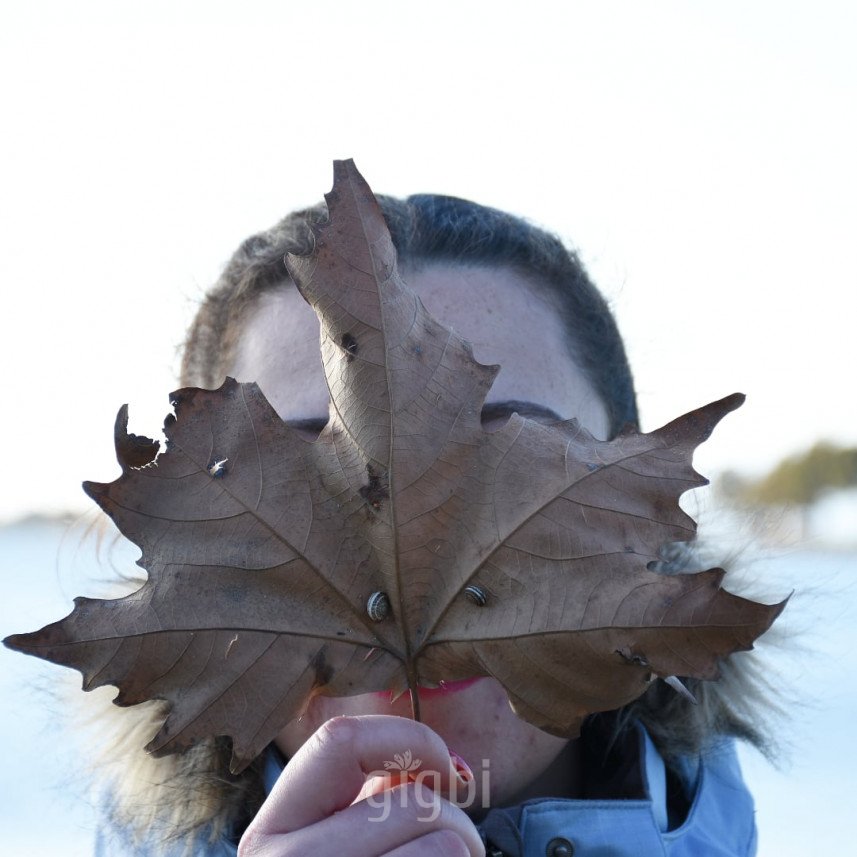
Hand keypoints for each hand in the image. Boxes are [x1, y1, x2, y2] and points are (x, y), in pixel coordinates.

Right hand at [237, 714, 485, 856]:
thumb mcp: (332, 846)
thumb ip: (371, 802)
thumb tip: (442, 768)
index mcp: (272, 831)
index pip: (339, 740)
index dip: (407, 737)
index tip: (444, 768)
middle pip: (410, 803)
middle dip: (457, 820)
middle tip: (462, 848)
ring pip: (444, 845)